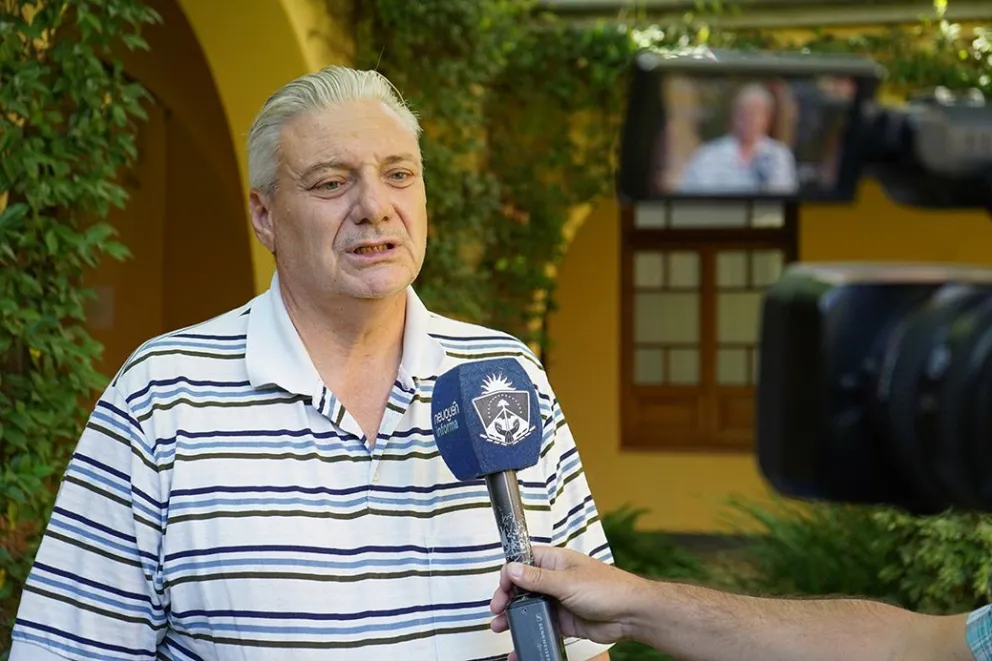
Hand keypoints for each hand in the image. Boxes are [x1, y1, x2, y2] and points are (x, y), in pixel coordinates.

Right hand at [489, 545, 649, 648]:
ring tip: (500, 627)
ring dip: (514, 616)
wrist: (631, 615)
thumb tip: (512, 569)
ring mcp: (558, 600)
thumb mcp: (567, 582)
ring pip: (529, 606)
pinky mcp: (563, 620)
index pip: (524, 561)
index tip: (503, 589)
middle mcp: (554, 579)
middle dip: (506, 597)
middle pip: (522, 585)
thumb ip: (537, 578)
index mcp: (555, 561)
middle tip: (497, 610)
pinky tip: (519, 642)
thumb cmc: (607, 589)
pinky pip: (541, 625)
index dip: (510, 573)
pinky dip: (529, 632)